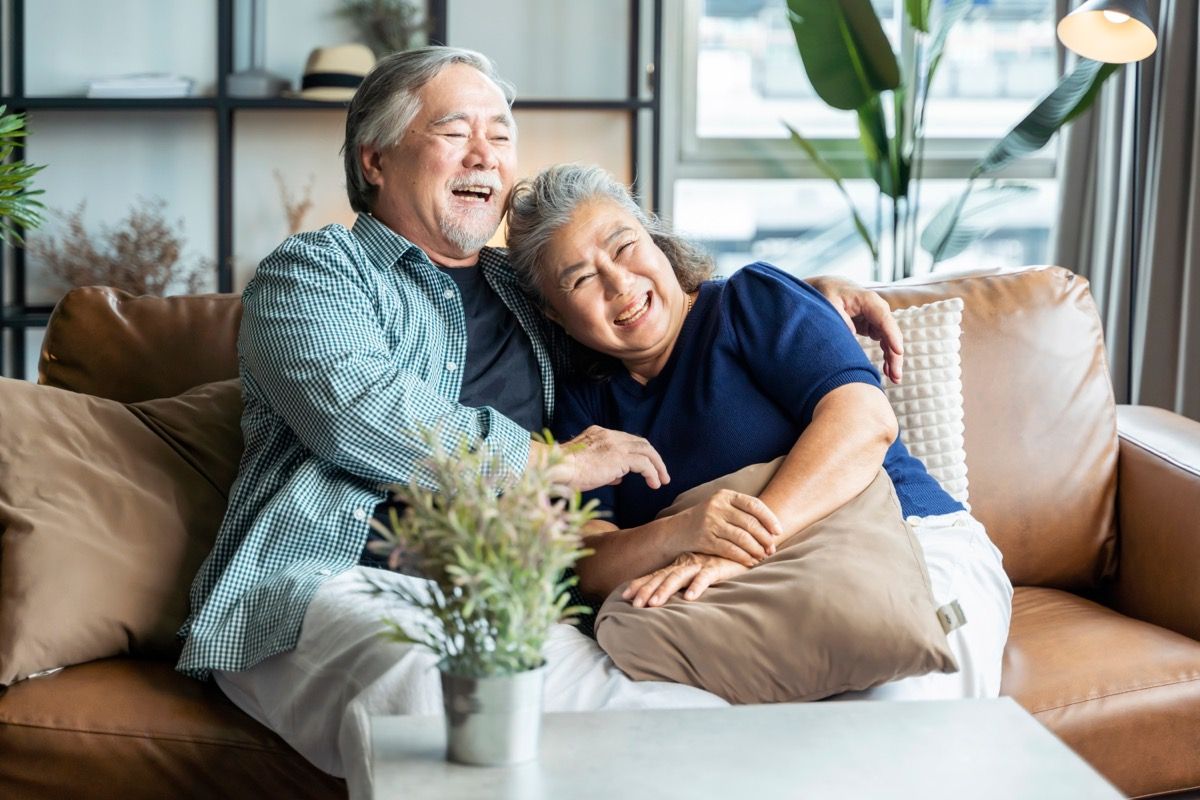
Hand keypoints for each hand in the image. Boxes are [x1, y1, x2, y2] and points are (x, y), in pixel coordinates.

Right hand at [551, 425, 669, 491]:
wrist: (558, 468)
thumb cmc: (564, 471)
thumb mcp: (586, 465)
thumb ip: (603, 468)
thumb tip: (618, 477)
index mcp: (599, 433)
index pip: (626, 440)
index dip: (637, 453)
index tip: (643, 468)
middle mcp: (609, 435)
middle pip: (640, 442)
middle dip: (654, 458)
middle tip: (661, 473)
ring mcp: (615, 444)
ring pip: (647, 451)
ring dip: (657, 466)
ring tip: (662, 480)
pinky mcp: (619, 457)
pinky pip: (644, 464)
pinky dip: (652, 473)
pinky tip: (654, 484)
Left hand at [622, 552, 748, 606]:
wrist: (744, 545)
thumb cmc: (720, 562)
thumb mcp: (698, 572)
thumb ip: (684, 581)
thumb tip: (665, 598)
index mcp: (679, 565)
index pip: (655, 575)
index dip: (640, 584)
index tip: (624, 595)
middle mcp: (685, 563)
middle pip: (661, 578)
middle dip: (646, 591)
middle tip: (634, 605)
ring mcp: (700, 564)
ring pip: (678, 577)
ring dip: (665, 590)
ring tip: (654, 604)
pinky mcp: (717, 566)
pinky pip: (706, 577)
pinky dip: (697, 586)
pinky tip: (690, 598)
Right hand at [668, 489, 781, 566]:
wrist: (678, 530)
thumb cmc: (708, 519)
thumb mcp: (722, 506)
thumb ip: (743, 511)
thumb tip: (773, 527)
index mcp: (725, 495)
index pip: (754, 505)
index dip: (769, 519)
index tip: (779, 531)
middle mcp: (717, 506)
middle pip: (750, 523)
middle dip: (765, 538)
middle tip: (772, 549)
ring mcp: (710, 522)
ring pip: (742, 538)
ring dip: (756, 549)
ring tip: (763, 556)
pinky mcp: (705, 538)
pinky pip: (730, 549)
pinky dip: (743, 557)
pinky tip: (750, 561)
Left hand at [806, 275, 903, 382]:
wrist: (828, 287)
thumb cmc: (827, 294)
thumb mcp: (828, 303)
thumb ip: (840, 318)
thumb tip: (851, 334)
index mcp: (867, 300)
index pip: (884, 318)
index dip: (892, 336)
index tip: (898, 352)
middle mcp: (877, 309)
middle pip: (891, 333)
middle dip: (895, 354)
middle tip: (895, 375)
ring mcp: (877, 318)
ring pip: (890, 340)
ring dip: (893, 359)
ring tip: (894, 378)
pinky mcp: (873, 326)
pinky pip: (884, 342)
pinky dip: (887, 356)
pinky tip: (888, 371)